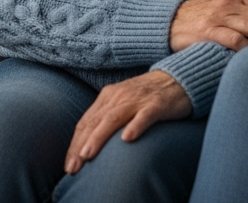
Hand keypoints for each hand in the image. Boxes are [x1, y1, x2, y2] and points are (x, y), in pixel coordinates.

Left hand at [64, 70, 191, 173]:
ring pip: (113, 119)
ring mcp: (138, 100)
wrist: (178, 79)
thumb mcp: (123, 104)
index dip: (74, 144)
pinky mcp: (157, 105)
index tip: (68, 165)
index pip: (86, 122)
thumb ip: (107, 118)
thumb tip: (87, 144)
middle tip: (72, 167)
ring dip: (99, 137)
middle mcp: (119, 96)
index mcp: (108, 96)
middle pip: (95, 122)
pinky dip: (135, 126)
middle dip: (81, 146)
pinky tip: (127, 139)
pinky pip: (144, 116)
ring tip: (88, 155)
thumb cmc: (148, 96)